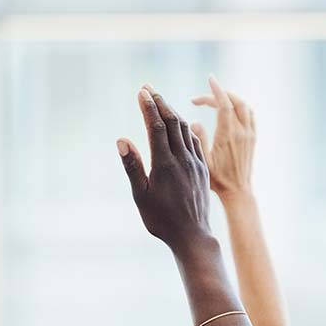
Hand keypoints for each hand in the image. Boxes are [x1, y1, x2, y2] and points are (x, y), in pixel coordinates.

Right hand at [118, 85, 212, 254]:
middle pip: (172, 122)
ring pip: (186, 130)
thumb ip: (132, 166)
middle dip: (160, 102)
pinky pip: (196, 142)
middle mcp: (183, 160)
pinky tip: (180, 125)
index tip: (141, 90)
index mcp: (165, 164)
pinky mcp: (203, 169)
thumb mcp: (141, 195)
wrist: (193, 237)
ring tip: (161, 102)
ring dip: (173, 113)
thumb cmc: (162, 220)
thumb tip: (122, 139)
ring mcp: (196, 164)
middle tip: (149, 88)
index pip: (156, 126)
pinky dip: (186, 128)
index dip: (149, 106)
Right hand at [190, 75, 255, 198]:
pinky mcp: (253, 139)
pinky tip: (228, 111)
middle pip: (236, 101)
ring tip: (215, 100)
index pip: (224, 105)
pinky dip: (239, 107)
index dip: (216, 90)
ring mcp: (250, 135)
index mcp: (228, 136)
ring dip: (231, 98)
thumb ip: (198, 139)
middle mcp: (242, 133)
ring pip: (245, 107)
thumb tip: (194, 122)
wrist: (238, 193)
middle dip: (220, 93)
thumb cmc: (217, 181)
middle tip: (202, 98)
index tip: (209, 79)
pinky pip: (250, 115)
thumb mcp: (203, 161)